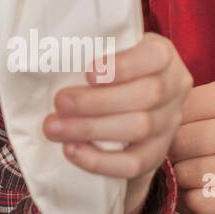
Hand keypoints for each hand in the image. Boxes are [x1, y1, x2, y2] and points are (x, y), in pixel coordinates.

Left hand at [42, 34, 192, 209]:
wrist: (122, 110)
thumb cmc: (106, 73)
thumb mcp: (107, 52)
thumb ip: (89, 49)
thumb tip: (40, 52)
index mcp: (163, 56)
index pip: (156, 56)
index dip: (124, 66)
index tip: (88, 73)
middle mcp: (174, 88)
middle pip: (147, 95)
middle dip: (97, 101)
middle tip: (59, 102)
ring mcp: (169, 124)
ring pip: (140, 128)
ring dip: (91, 129)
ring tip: (54, 127)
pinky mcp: (156, 155)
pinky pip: (135, 163)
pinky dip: (101, 160)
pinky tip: (72, 151)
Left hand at [169, 81, 214, 213]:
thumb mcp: (199, 110)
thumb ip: (172, 110)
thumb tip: (137, 134)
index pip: (175, 111)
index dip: (164, 128)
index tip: (172, 133)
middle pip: (178, 144)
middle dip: (170, 155)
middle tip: (179, 158)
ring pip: (184, 175)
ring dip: (179, 181)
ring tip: (192, 175)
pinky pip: (196, 202)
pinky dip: (191, 203)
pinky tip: (203, 192)